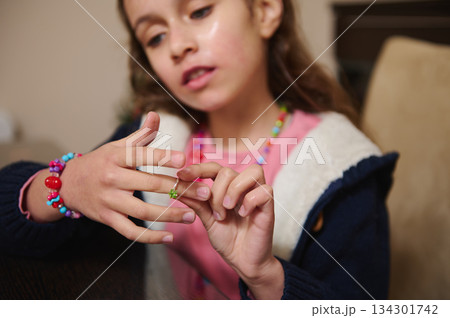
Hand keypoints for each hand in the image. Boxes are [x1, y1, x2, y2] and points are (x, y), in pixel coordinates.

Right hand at [27, 112, 210, 243]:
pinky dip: (150, 237)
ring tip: (192, 216)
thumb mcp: (117, 146)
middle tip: (204, 192)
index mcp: (117, 157)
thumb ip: (140, 135)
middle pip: (150, 184)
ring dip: (170, 214)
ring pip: (143, 210)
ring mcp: (109, 200)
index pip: (142, 155)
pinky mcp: (108, 218)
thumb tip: (156, 114)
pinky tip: (169, 237)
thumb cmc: (100, 162)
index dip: (163, 157)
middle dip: (179, 189)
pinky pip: (131, 231)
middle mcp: (112, 178)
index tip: (185, 160)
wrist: (68, 184)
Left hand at [177, 162, 283, 298]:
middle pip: (228, 170)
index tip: (181, 175)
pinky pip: (264, 190)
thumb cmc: (228, 239)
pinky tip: (244, 214)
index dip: (198, 168)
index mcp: (227, 187)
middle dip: (217, 191)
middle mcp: (243, 187)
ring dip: (234, 190)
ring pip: (252, 172)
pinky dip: (250, 201)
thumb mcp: (207, 220)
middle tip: (217, 213)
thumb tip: (176, 187)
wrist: (243, 261)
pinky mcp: (269, 206)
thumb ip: (196, 203)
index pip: (214, 167)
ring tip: (228, 210)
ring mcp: (257, 194)